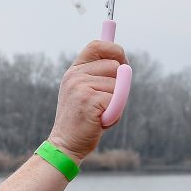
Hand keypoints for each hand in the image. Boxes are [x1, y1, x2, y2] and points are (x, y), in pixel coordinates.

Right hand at [45, 40, 126, 159]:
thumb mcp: (85, 93)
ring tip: (100, 114)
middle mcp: (75, 75)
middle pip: (115, 66)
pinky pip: (117, 100)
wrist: (65, 144)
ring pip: (118, 85)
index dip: (114, 50)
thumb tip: (125, 65)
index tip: (124, 62)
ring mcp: (81, 86)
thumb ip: (99, 78)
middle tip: (106, 102)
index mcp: (74, 71)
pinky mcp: (89, 100)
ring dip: (116, 103)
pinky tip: (100, 122)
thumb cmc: (81, 120)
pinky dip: (114, 114)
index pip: (97, 46)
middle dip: (119, 85)